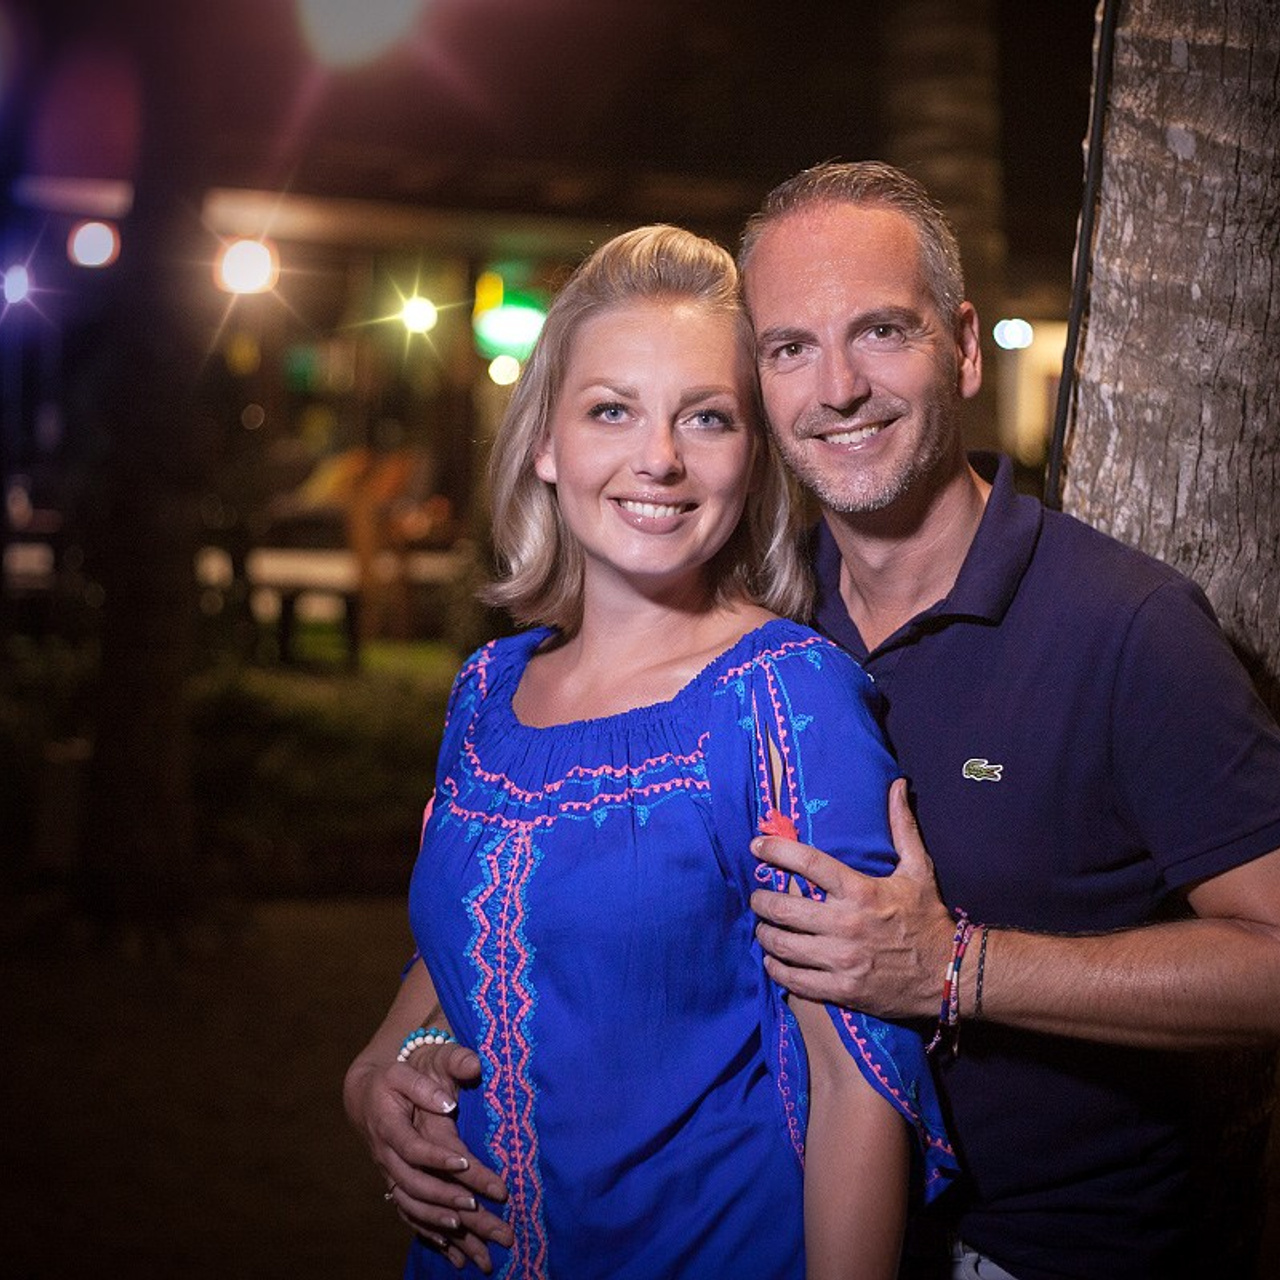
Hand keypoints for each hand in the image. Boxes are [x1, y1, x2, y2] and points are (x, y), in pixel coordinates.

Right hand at [345, 1043, 512, 1272]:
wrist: (367, 1095)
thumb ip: (427, 1082)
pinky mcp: (395, 1184)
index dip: (437, 1158)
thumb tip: (449, 1101)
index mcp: (389, 1126)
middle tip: (475, 1206)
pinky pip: (409, 1214)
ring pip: (410, 1205)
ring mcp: (389, 1173)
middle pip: (412, 1184)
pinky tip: (452, 1250)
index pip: (413, 1148)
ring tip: (466, 1230)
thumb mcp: (407, 1070)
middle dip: (444, 1198)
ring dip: (437, 1220)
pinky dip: (428, 1233)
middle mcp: (386, 1156)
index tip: (465, 1164)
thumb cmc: (394, 1079)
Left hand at [749, 778, 955, 1018]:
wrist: (949, 975)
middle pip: (783, 908)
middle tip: (757, 897)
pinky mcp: (842, 989)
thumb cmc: (928, 918)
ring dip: (765, 934)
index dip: (776, 850)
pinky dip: (777, 968)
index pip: (808, 863)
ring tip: (763, 927)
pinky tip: (774, 960)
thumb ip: (902, 827)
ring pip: (782, 945)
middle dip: (761, 901)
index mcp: (861, 891)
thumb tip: (897, 785)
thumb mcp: (918, 870)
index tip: (756, 845)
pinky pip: (794, 980)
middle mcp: (847, 925)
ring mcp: (842, 960)